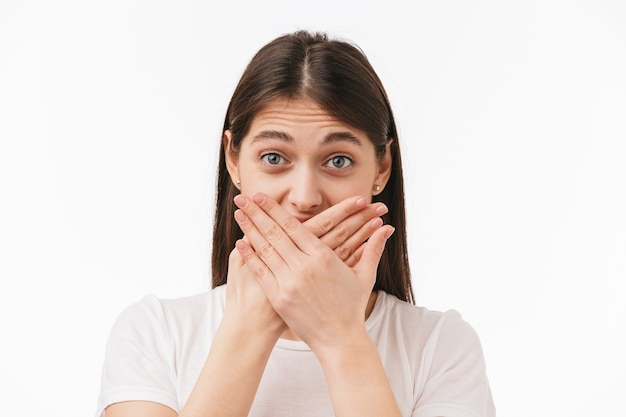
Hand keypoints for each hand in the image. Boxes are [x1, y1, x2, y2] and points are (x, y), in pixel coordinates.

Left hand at [233, 193, 393, 352]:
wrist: (340, 339)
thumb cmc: (352, 307)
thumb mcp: (364, 276)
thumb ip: (372, 249)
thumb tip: (386, 228)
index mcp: (323, 256)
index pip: (294, 226)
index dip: (275, 209)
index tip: (262, 196)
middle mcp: (305, 266)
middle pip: (276, 233)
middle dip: (257, 213)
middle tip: (243, 198)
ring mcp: (290, 282)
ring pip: (266, 249)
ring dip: (250, 230)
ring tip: (238, 215)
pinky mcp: (280, 298)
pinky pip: (262, 272)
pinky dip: (250, 257)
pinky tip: (240, 243)